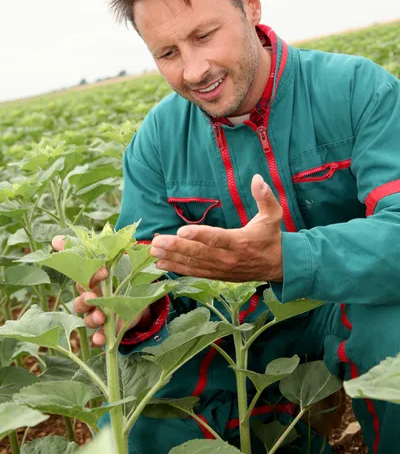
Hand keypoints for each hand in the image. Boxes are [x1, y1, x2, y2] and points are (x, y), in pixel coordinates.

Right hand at [51, 236, 151, 345]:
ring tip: (100, 317)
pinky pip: (99, 337)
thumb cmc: (119, 277)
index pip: (83, 280)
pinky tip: (99, 340)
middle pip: (79, 304)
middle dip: (85, 302)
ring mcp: (98, 315)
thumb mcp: (110, 260)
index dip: (92, 276)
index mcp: (90, 283)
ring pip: (87, 320)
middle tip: (93, 298)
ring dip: (92, 319)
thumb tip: (54, 239)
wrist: (140, 298)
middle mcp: (90, 300)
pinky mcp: (108, 329)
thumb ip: (90, 249)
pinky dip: (98, 339)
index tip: (105, 272)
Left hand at [150, 174, 282, 282]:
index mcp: (240, 242)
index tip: (180, 230)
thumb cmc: (272, 236)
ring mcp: (221, 269)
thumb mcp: (273, 215)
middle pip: (200, 253)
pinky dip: (178, 269)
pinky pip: (195, 272)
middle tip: (157, 242)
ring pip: (194, 264)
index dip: (199, 235)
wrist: (279, 266)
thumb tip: (257, 178)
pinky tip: (161, 264)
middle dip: (176, 247)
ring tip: (153, 251)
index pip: (217, 238)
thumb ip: (265, 197)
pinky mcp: (217, 275)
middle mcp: (228, 258)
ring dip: (172, 258)